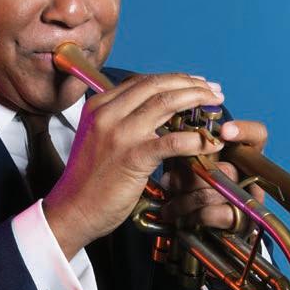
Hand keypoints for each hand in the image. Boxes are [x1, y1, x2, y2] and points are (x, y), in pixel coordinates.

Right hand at [43, 73, 224, 259]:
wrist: (73, 210)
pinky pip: (171, 141)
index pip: (142, 81)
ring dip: (196, 100)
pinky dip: (195, 138)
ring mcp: (119, 134)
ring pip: (165, 103)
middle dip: (190, 84)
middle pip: (156, 86)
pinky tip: (209, 142)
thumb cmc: (88, 181)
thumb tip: (155, 113)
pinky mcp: (132, 157)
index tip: (196, 83)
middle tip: (213, 90)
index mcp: (99, 106)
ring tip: (216, 105)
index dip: (174, 79)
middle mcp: (107, 114)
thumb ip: (119, 121)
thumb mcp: (97, 138)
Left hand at [159, 117, 268, 289]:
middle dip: (191, 175)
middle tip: (169, 182)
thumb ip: (184, 158)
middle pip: (226, 167)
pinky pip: (216, 213)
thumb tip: (170, 156)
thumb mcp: (189, 172)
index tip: (223, 132)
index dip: (244, 131)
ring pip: (216, 191)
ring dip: (185, 200)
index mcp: (240, 157)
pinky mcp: (242, 222)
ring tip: (169, 207)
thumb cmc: (193, 196)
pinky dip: (193, 216)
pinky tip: (181, 220)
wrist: (204, 239)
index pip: (257, 136)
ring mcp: (249, 200)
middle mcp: (250, 176)